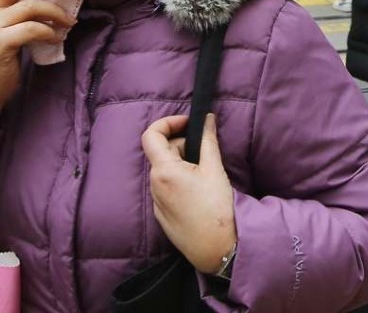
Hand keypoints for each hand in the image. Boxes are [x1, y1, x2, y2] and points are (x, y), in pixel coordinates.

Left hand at [142, 114, 236, 273]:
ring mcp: (156, 201)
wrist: (216, 249)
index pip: (151, 134)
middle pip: (162, 152)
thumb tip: (207, 118)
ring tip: (206, 174)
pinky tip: (199, 191)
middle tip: (206, 152)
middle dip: (182, 145)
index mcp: (164, 170)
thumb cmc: (216, 209)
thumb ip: (208, 140)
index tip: (188, 123)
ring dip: (182, 163)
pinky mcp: (162, 215)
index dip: (168, 122)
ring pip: (165, 170)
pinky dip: (180, 180)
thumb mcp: (214, 169)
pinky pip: (167, 188)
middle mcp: (154, 184)